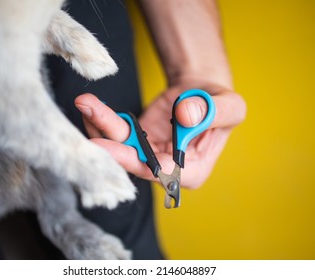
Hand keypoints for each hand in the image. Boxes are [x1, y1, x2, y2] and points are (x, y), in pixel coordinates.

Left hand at [75, 85, 244, 188]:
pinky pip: (115, 134)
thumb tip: (185, 116)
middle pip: (134, 162)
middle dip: (111, 144)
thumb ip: (213, 112)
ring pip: (120, 146)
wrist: (200, 92)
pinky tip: (89, 106)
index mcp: (192, 171)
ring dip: (100, 126)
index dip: (138, 163)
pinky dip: (101, 121)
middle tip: (89, 125)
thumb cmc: (219, 103)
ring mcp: (148, 156)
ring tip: (85, 103)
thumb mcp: (229, 106)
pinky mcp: (135, 141)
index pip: (163, 173)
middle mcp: (166, 170)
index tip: (112, 149)